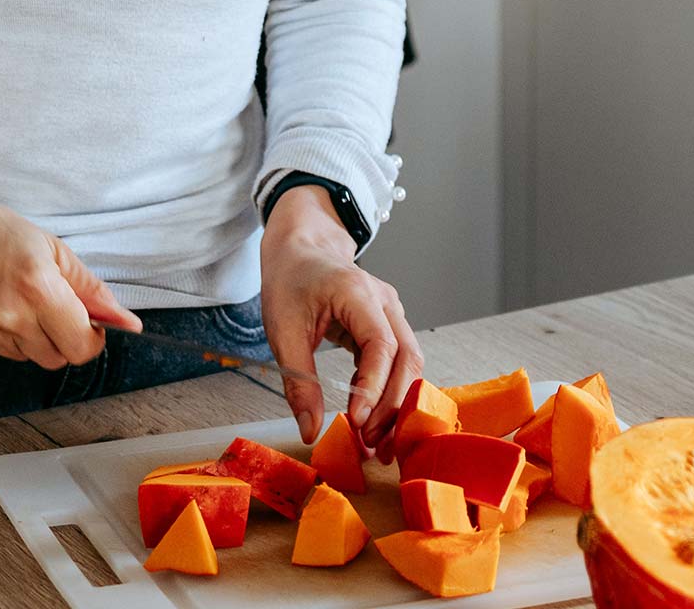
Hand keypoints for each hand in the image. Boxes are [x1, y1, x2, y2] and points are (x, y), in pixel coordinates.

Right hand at [0, 131, 141, 368]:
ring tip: (14, 299)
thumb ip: (89, 287)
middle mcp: (11, 317)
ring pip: (27, 357)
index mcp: (39, 288)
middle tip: (51, 308)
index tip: (89, 326)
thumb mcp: (51, 246)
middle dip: (63, 338)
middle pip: (57, 358)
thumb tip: (125, 320)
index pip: (81, 346)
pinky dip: (1, 337)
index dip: (91, 339)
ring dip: (31, 337)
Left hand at [259, 186, 422, 454]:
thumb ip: (298, 382)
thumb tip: (312, 432)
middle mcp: (383, 300)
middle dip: (393, 405)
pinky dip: (392, 391)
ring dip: (397, 403)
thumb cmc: (289, 282)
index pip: (380, 344)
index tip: (357, 422)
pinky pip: (400, 361)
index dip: (374, 387)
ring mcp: (390, 310)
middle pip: (406, 357)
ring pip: (410, 362)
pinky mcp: (388, 324)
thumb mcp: (282, 332)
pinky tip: (374, 418)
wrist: (300, 250)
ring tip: (377, 441)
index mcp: (356, 292)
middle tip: (372, 444)